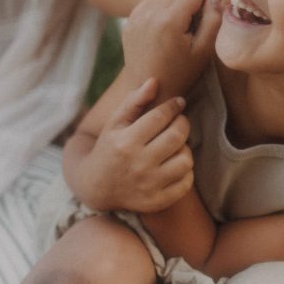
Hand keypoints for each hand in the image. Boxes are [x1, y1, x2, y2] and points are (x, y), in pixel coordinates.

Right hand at [71, 78, 194, 212]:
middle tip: (179, 121)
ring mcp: (148, 185)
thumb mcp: (115, 122)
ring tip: (176, 144)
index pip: (161, 116)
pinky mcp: (157, 201)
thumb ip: (134, 101)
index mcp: (126, 142)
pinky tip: (176, 163)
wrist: (96, 187)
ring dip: (186, 148)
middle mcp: (138, 164)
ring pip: (185, 160)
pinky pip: (186, 183)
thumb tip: (155, 81)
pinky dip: (186, 171)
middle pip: (177, 136)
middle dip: (183, 123)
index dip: (174, 106)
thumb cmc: (110, 147)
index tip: (178, 102)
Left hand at [122, 0, 224, 98]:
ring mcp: (136, 17)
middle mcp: (149, 13)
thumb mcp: (204, 50)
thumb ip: (213, 20)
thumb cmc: (182, 75)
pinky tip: (173, 17)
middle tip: (211, 4)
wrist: (152, 94)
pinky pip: (150, 3)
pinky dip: (164, 4)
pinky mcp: (130, 23)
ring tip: (193, 12)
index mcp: (169, 20)